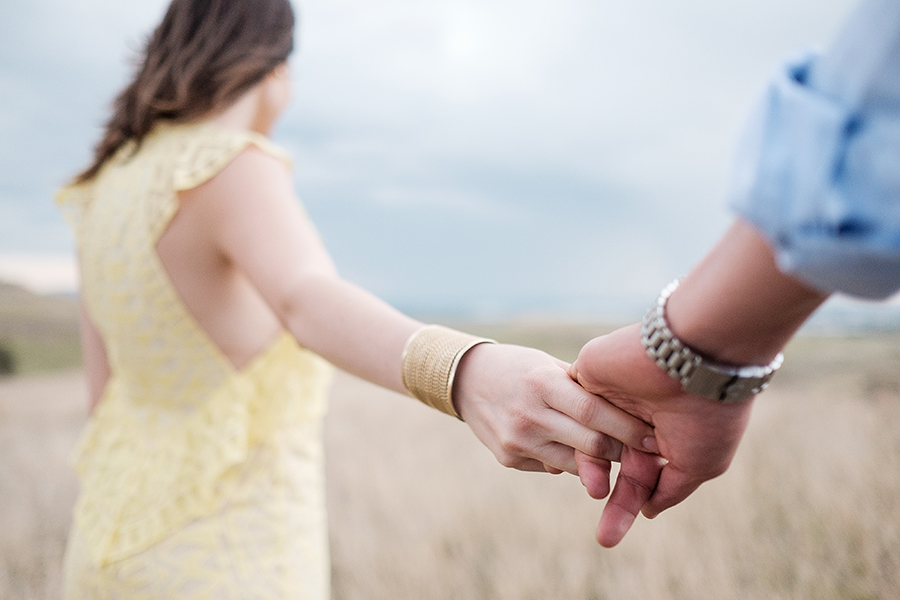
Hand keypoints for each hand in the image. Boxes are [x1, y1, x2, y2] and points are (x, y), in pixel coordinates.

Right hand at [453, 342, 658, 489]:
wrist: (466, 380)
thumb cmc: (520, 368)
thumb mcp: (548, 366)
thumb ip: (583, 388)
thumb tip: (631, 412)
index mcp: (543, 384)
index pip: (595, 413)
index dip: (628, 429)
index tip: (653, 437)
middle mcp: (529, 415)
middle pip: (591, 444)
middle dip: (623, 451)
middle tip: (646, 453)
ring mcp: (516, 441)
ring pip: (575, 465)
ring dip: (601, 464)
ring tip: (618, 454)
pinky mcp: (508, 460)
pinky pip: (553, 468)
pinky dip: (569, 462)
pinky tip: (573, 450)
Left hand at [569, 323, 754, 546]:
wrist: (696, 358)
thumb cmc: (708, 414)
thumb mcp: (698, 465)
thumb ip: (668, 488)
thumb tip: (645, 510)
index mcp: (662, 435)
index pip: (636, 476)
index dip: (623, 507)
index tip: (607, 538)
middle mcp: (635, 417)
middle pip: (608, 462)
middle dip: (607, 496)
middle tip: (604, 535)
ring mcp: (610, 395)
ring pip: (585, 440)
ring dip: (590, 467)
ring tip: (595, 488)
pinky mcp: (587, 376)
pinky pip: (569, 411)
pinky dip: (572, 433)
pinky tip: (577, 451)